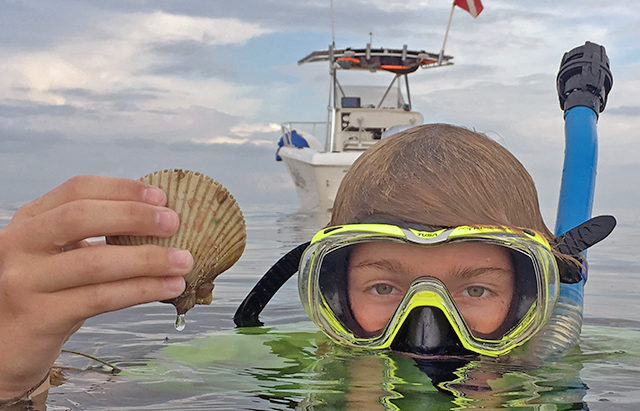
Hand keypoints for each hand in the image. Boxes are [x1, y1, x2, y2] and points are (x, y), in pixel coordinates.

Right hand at [0, 176, 192, 397]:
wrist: (6, 345)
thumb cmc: (46, 293)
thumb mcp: (59, 254)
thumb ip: (94, 235)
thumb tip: (160, 221)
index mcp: (30, 220)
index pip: (77, 189)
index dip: (123, 189)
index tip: (161, 197)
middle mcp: (19, 245)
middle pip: (81, 217)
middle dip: (134, 216)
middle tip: (174, 223)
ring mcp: (24, 281)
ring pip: (95, 262)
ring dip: (148, 260)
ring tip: (183, 261)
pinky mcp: (38, 316)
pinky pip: (99, 298)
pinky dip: (140, 290)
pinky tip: (167, 288)